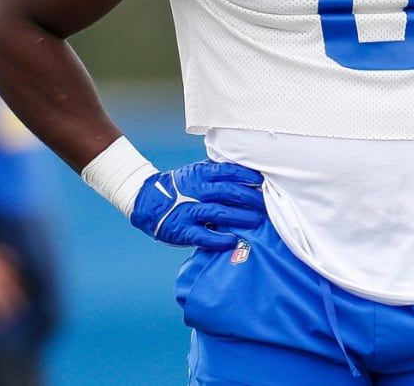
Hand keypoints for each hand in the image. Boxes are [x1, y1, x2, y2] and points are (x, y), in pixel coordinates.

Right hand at [130, 160, 264, 250]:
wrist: (148, 202)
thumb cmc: (180, 187)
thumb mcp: (195, 173)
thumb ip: (217, 172)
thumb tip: (247, 172)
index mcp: (200, 174)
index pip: (227, 171)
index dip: (246, 176)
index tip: (261, 181)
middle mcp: (195, 190)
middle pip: (228, 192)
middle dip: (249, 197)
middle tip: (265, 203)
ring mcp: (189, 211)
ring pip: (219, 212)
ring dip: (240, 216)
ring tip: (256, 220)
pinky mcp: (183, 230)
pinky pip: (204, 236)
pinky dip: (219, 239)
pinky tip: (232, 240)